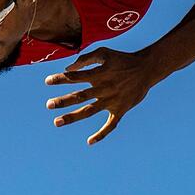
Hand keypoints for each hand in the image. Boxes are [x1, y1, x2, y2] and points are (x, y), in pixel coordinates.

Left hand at [44, 47, 162, 144]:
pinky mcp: (121, 110)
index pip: (76, 77)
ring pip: (90, 111)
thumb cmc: (122, 59)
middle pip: (80, 96)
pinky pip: (111, 125)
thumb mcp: (104, 53)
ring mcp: (112, 101)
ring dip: (73, 117)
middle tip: (48, 105)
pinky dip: (101, 134)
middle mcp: (104, 89)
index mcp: (100, 74)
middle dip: (63, 100)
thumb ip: (86, 59)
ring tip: (56, 122)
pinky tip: (89, 141)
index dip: (61, 78)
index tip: (47, 81)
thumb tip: (68, 68)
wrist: (147, 69)